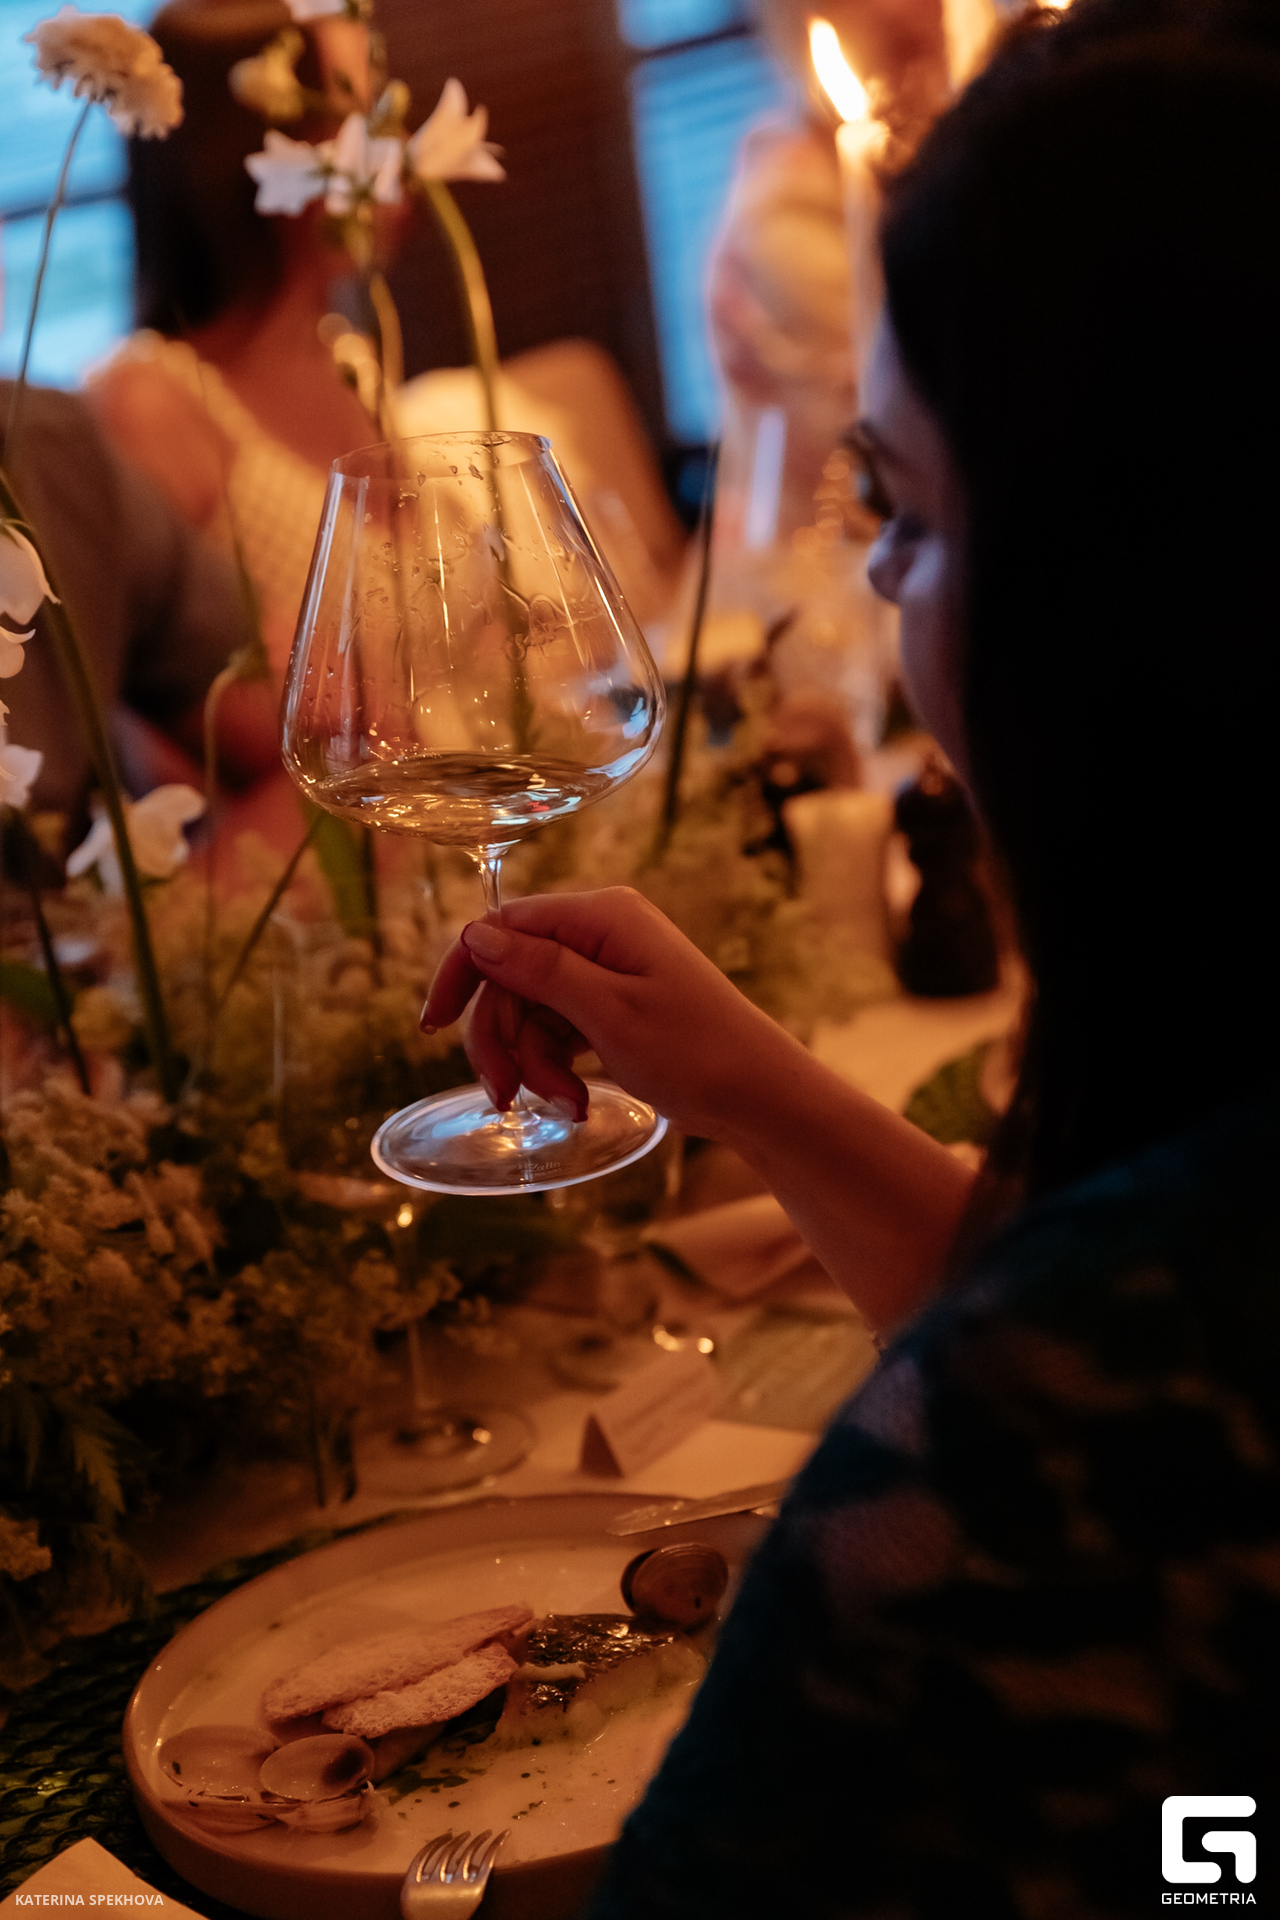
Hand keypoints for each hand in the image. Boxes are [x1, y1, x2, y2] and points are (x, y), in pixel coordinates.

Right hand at [421, 887, 794, 1140]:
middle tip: (506, 1097)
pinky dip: (558, 1067)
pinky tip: (577, 1102)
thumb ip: (539, 969)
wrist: (761, 1096)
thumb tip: (474, 934)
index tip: (431, 1025)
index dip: (463, 974)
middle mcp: (601, 934)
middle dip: (503, 1040)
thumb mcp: (608, 1012)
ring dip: (535, 1064)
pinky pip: (559, 1030)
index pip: (502, 926)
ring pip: (531, 1012)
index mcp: (600, 917)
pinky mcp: (614, 1006)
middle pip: (511, 977)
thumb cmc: (696, 1051)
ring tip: (567, 1106)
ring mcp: (608, 971)